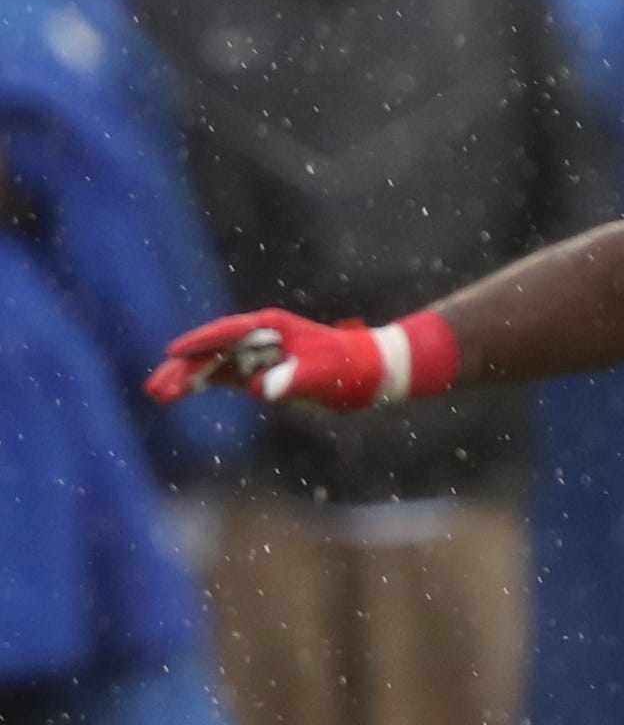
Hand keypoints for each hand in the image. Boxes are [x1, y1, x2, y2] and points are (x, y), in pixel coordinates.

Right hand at [146, 310, 391, 408]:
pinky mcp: (254, 372)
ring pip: (210, 365)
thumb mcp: (321, 374)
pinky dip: (199, 386)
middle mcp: (256, 338)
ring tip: (157, 395)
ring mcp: (253, 354)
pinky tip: (175, 396)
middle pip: (211, 351)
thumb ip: (291, 380)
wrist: (364, 373)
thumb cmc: (346, 367)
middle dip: (183, 369)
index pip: (227, 333)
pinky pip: (220, 378)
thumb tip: (260, 391)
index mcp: (270, 327)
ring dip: (185, 380)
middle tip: (157, 389)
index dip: (199, 343)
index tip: (173, 352)